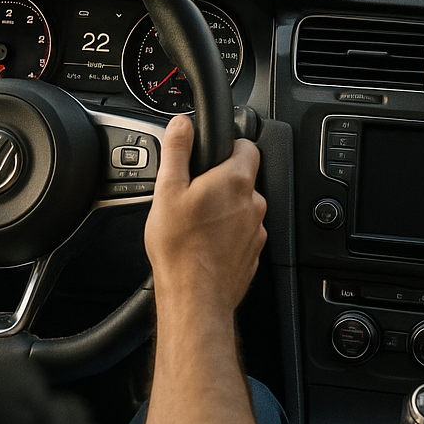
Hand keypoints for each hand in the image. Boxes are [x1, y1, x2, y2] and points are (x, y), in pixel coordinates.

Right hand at [144, 115, 266, 319]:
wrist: (195, 299)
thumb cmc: (180, 248)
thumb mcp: (167, 190)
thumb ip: (177, 151)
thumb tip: (182, 125)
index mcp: (235, 180)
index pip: (247, 146)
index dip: (229, 146)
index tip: (211, 155)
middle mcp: (253, 203)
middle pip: (242, 178)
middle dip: (221, 181)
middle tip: (193, 193)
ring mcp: (256, 230)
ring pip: (242, 207)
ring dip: (224, 209)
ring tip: (195, 222)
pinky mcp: (253, 253)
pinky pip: (241, 233)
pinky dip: (227, 234)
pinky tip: (204, 242)